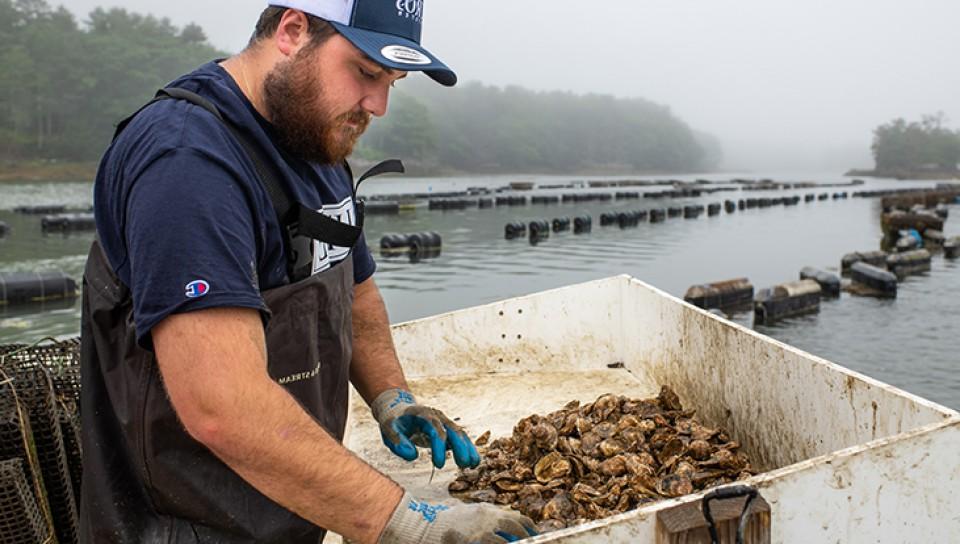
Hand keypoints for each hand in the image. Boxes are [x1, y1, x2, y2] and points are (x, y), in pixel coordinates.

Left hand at [371, 389, 479, 468]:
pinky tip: (472, 461)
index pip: (435, 430)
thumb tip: (412, 456)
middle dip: (460, 447)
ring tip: (473, 464)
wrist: (398, 409)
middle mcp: (437, 416)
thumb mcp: (389, 429)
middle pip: (452, 430)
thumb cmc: (394, 422)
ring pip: (459, 433)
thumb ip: (398, 442)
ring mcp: (443, 421)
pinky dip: (467, 448)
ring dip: (467, 448)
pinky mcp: (446, 428)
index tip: (439, 465)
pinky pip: (460, 437)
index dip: (439, 448)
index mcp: (423, 415)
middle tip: (464, 464)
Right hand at [379, 492, 536, 543]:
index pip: (515, 516)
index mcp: (486, 510)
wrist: (423, 526)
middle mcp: (487, 518)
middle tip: (531, 542)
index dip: (528, 526)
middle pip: (515, 527)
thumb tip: (499, 521)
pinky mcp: (473, 542)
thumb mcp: (466, 513)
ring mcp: (480, 532)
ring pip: (506, 541)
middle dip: (526, 536)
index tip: (534, 533)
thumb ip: (483, 516)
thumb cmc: (443, 522)